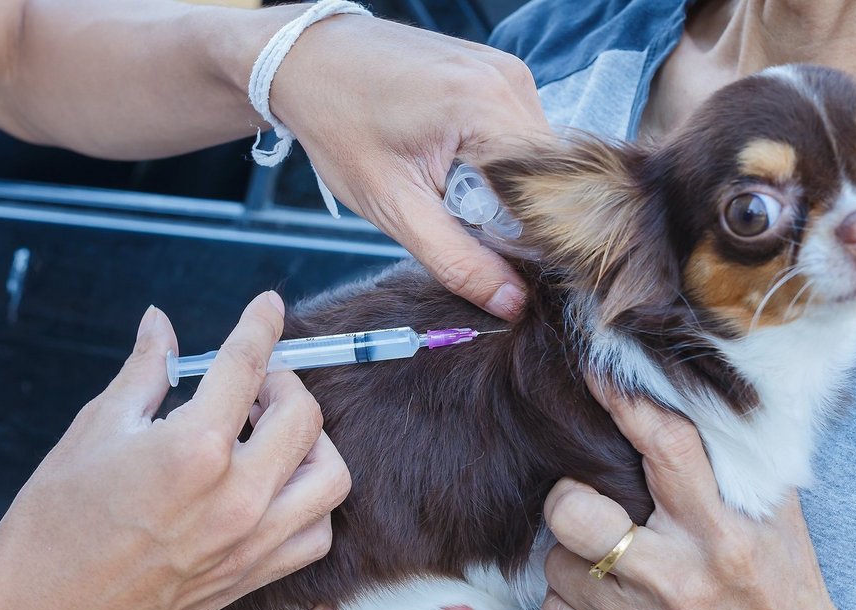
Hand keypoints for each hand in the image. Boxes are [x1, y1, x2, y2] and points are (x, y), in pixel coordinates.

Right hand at [0, 292, 349, 609]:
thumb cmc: (54, 525)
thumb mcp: (94, 429)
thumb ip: (144, 371)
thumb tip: (161, 324)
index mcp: (193, 448)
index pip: (248, 364)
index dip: (261, 324)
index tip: (269, 306)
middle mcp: (237, 496)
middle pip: (304, 415)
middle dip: (284, 384)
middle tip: (253, 385)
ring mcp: (251, 541)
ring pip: (331, 476)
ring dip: (311, 444)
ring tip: (269, 436)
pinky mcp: (253, 577)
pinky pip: (316, 532)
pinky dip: (309, 502)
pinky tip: (273, 487)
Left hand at [270, 15, 550, 319]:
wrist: (306, 59)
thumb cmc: (338, 123)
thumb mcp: (392, 205)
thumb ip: (456, 259)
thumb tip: (512, 303)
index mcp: (487, 105)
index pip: (549, 193)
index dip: (533, 238)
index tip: (500, 262)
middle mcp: (510, 80)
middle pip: (549, 177)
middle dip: (516, 215)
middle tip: (461, 223)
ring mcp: (508, 71)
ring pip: (538, 160)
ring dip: (506, 191)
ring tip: (449, 188)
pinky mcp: (498, 73)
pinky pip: (519, 136)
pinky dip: (496, 164)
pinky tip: (455, 166)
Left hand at [540, 386, 855, 609]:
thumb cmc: (782, 581)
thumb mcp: (775, 513)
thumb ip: (730, 459)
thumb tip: (677, 392)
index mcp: (721, 532)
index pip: (664, 447)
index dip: (624, 401)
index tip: (596, 371)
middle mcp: (679, 582)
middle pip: (574, 514)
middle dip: (569, 495)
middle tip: (586, 497)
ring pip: (557, 565)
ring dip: (573, 552)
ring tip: (608, 553)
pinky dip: (570, 599)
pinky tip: (604, 593)